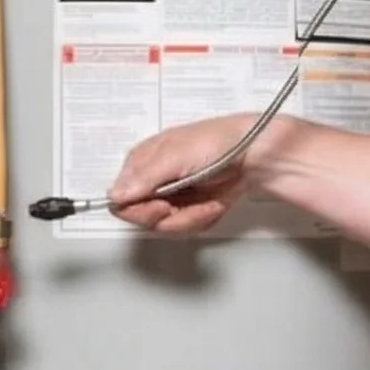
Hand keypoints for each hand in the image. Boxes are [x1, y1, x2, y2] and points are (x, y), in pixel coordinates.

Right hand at [107, 113, 258, 233]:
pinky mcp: (190, 209)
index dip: (138, 209)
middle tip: (179, 206)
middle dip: (167, 216)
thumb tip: (114, 195)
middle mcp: (154, 181)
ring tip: (205, 201)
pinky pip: (186, 227)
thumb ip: (143, 178)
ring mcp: (172, 197)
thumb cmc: (218, 142)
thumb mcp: (175, 156)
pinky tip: (212, 203)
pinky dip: (203, 218)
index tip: (159, 205)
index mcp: (141, 163)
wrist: (255, 154)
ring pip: (166, 227)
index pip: (120, 200)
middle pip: (142, 218)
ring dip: (190, 217)